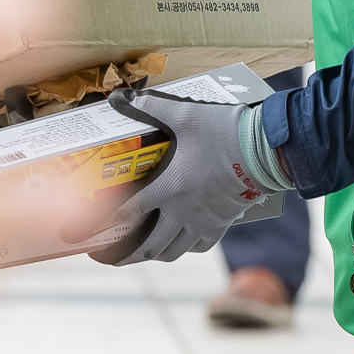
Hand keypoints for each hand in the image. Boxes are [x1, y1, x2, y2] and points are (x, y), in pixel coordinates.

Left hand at [90, 87, 274, 265]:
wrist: (266, 151)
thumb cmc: (224, 132)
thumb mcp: (183, 115)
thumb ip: (150, 106)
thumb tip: (120, 97)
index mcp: (169, 188)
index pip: (128, 213)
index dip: (105, 225)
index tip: (88, 234)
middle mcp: (183, 212)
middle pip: (148, 246)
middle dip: (124, 255)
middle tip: (108, 255)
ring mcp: (204, 222)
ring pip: (172, 251)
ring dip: (152, 254)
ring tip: (139, 251)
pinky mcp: (222, 224)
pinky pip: (198, 247)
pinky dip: (183, 247)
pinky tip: (178, 240)